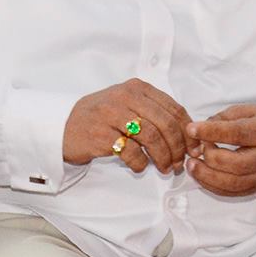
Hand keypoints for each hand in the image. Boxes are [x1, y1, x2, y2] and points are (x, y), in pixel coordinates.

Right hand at [62, 79, 190, 173]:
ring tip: (164, 168)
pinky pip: (131, 152)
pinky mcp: (100, 134)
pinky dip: (140, 164)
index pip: (174, 109)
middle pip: (166, 124)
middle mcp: (124, 97)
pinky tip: (139, 167)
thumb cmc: (100, 118)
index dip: (188, 132)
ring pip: (152, 138)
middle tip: (179, 163)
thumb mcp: (127, 106)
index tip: (193, 149)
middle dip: (178, 148)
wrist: (61, 126)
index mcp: (136, 88)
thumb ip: (155, 113)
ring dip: (163, 158)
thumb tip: (188, 136)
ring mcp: (110, 114)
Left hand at [186, 105, 255, 197]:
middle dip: (210, 158)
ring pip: (236, 183)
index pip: (237, 133)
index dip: (211, 132)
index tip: (191, 129)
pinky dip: (214, 187)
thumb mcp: (248, 111)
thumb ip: (222, 119)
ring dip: (208, 177)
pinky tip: (201, 177)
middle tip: (195, 150)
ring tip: (192, 165)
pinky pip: (235, 193)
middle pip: (238, 164)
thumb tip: (197, 132)